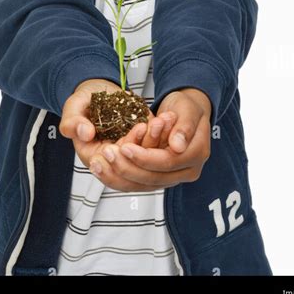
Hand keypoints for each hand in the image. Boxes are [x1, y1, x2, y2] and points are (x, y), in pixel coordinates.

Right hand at [59, 79, 177, 190]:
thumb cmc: (83, 101)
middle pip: (134, 168)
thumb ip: (72, 122)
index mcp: (95, 158)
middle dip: (143, 147)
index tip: (131, 133)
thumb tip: (84, 133)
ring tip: (161, 120)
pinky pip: (157, 144)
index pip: (112, 166)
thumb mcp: (72, 108)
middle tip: (147, 125)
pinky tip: (167, 118)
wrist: (98, 91)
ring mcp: (132, 152)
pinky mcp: (144, 141)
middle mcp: (116, 159)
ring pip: (148, 157)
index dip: (123, 154)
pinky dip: (163, 133)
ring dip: (157, 139)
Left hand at [88, 88, 211, 189]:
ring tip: (97, 163)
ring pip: (142, 185)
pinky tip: (101, 169)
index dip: (144, 157)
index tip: (125, 147)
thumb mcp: (188, 109)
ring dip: (117, 176)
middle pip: (153, 178)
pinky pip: (136, 183)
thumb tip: (177, 146)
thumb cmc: (187, 107)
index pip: (167, 163)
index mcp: (196, 156)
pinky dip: (117, 178)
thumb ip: (184, 127)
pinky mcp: (158, 177)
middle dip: (126, 167)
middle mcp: (185, 171)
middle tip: (107, 153)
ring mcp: (172, 177)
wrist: (185, 112)